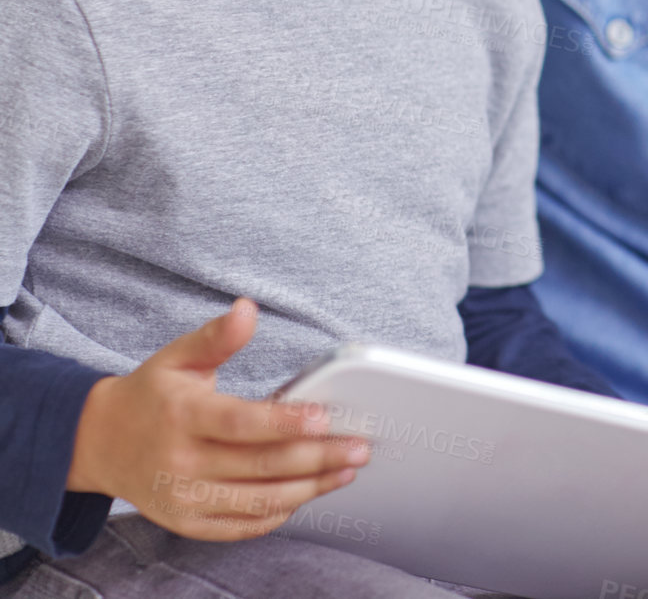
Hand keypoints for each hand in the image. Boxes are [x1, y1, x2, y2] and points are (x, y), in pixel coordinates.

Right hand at [66, 298, 370, 539]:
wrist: (100, 443)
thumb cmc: (151, 395)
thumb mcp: (178, 357)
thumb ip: (217, 336)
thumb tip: (247, 308)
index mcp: (181, 416)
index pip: (242, 423)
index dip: (287, 422)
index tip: (326, 417)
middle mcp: (179, 462)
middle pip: (261, 465)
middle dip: (318, 457)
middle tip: (360, 448)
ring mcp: (182, 498)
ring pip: (258, 501)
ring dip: (310, 489)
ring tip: (346, 472)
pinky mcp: (186, 523)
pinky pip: (241, 526)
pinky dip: (279, 513)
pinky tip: (307, 494)